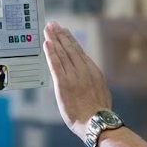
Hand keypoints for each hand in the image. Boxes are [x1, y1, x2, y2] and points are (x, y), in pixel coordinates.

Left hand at [42, 22, 111, 139]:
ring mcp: (73, 76)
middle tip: (53, 24)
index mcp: (93, 71)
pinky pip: (55, 64)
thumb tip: (89, 80)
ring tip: (48, 29)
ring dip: (53, 39)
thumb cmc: (97, 112)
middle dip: (60, 35)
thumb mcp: (100, 92)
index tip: (64, 32)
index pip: (79, 52)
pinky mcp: (63, 83)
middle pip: (69, 49)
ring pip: (62, 53)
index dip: (70, 40)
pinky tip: (46, 43)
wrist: (96, 122)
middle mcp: (83, 70)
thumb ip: (92, 82)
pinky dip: (51, 53)